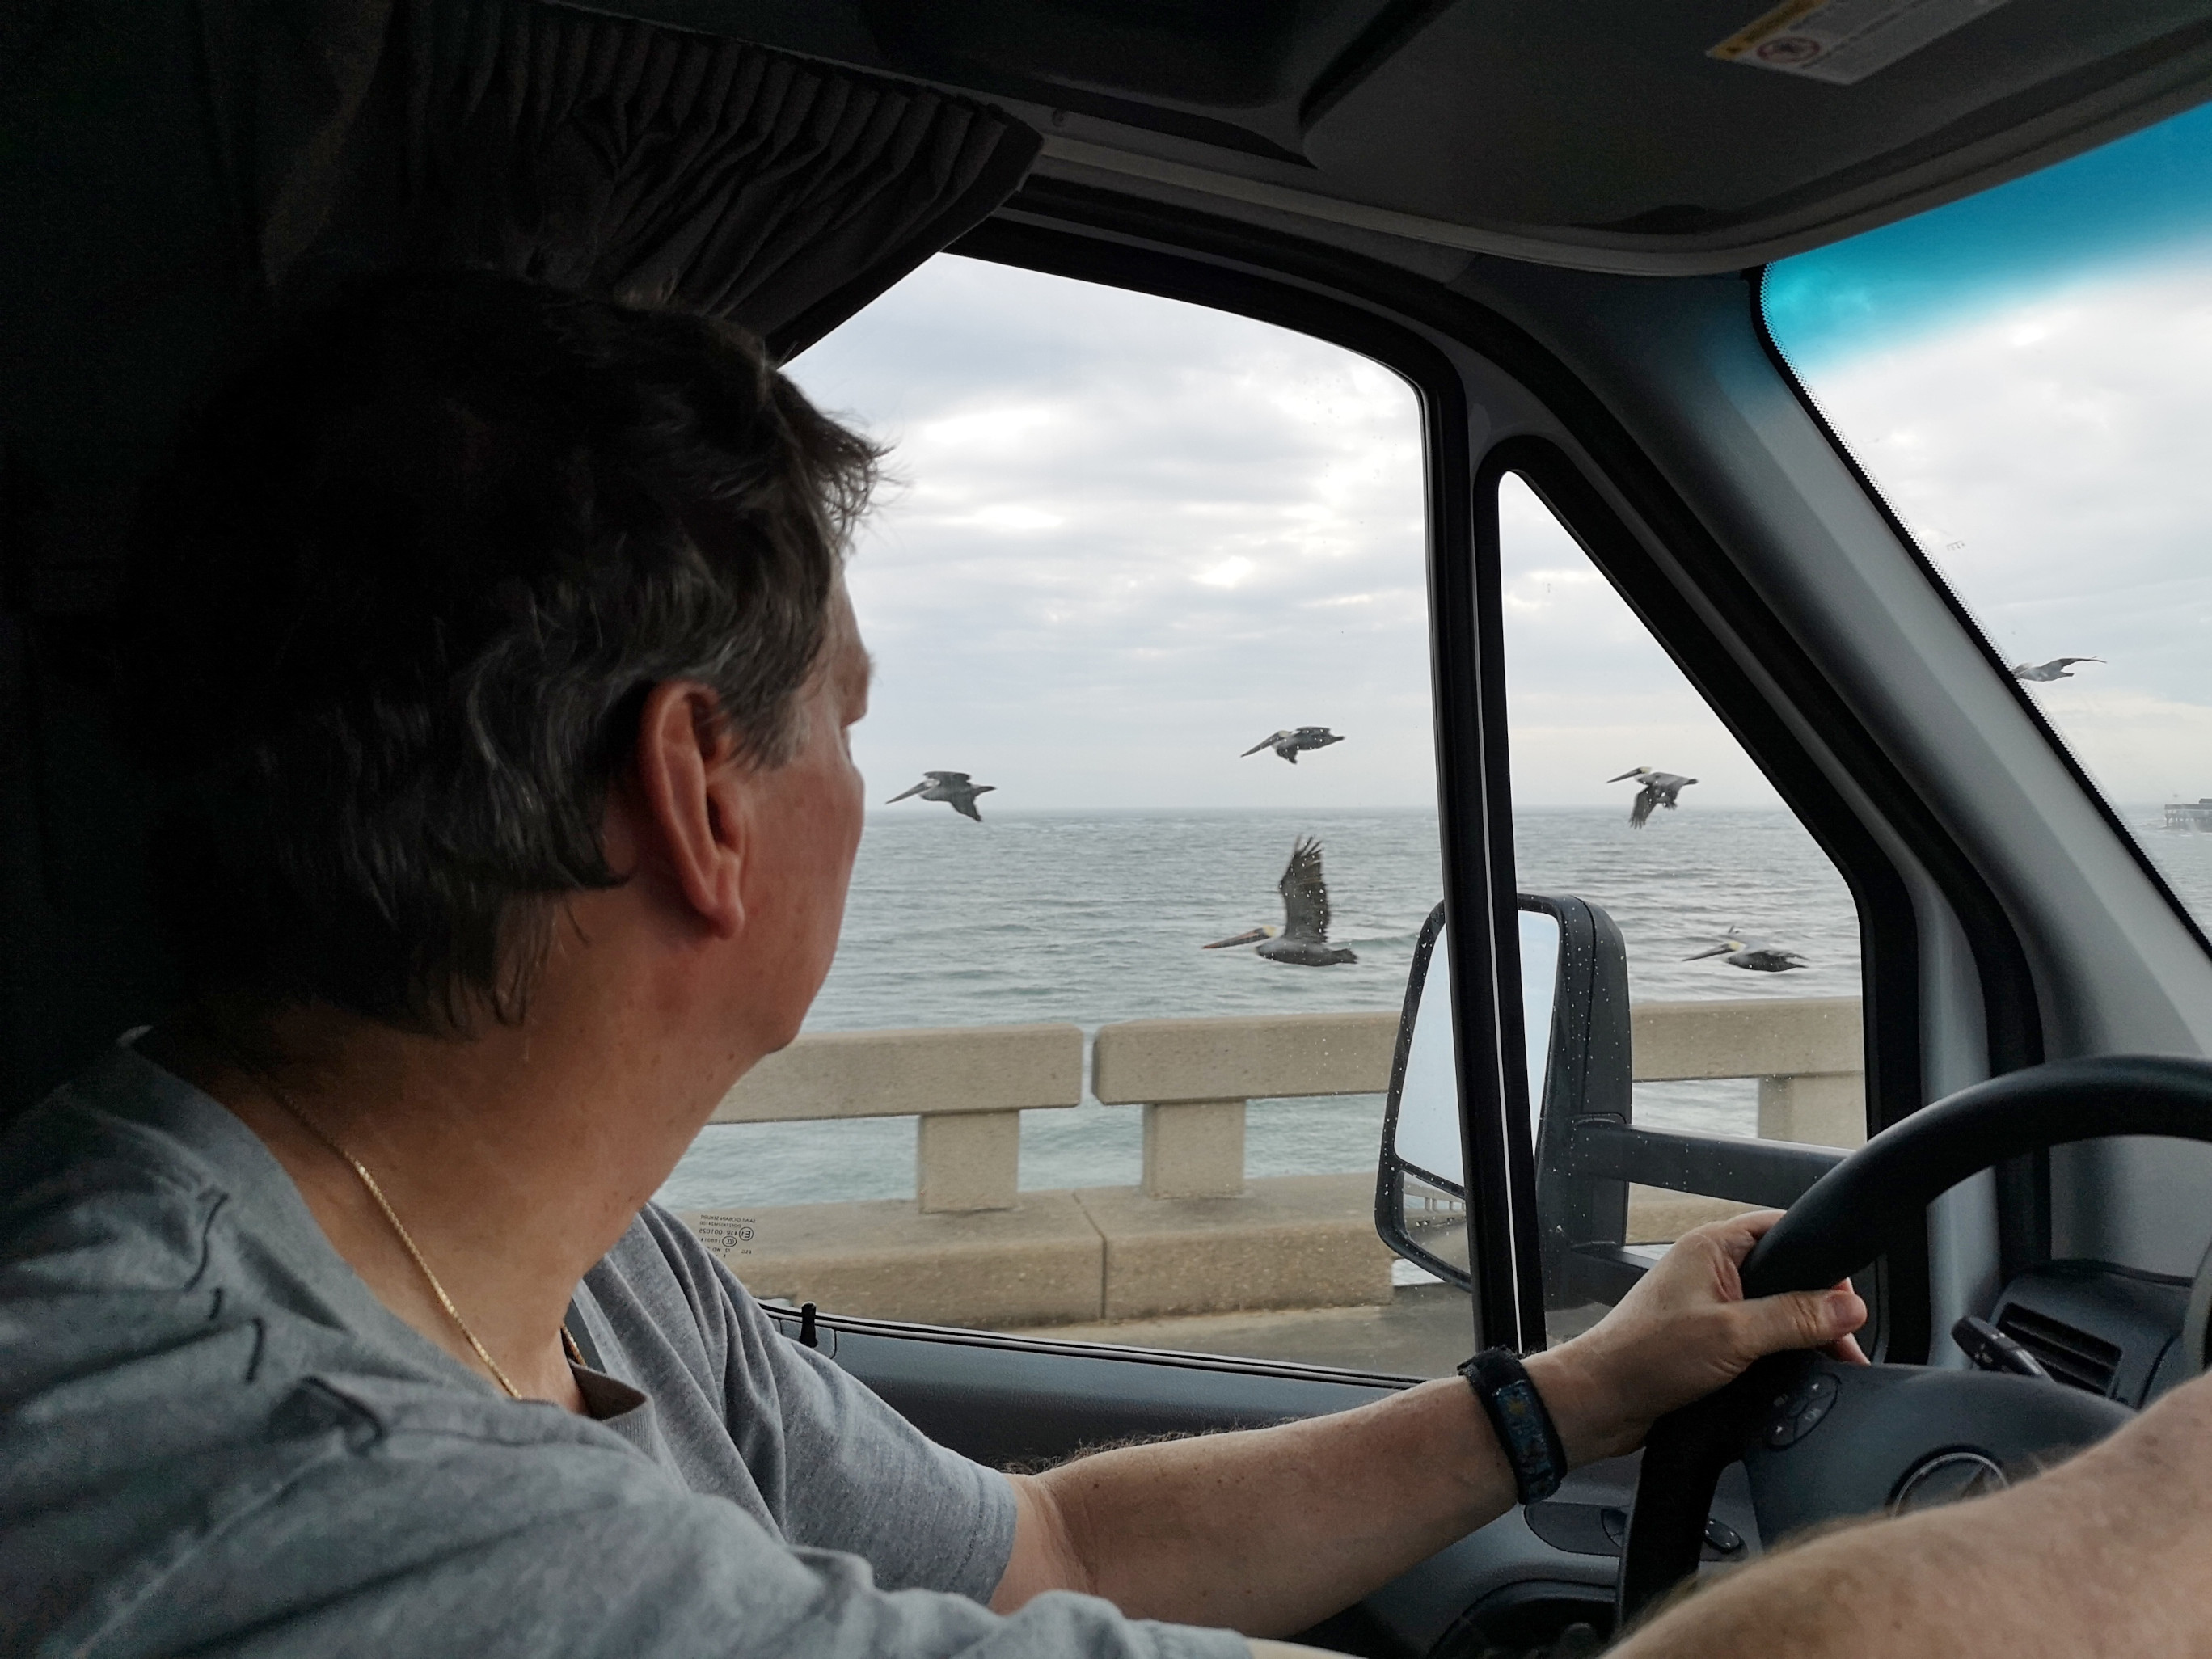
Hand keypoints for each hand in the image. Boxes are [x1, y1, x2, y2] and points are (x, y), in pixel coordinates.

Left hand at [1524, 1210, 1865, 1465]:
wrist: (1600, 1403)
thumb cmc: (1642, 1357)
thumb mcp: (1731, 1334)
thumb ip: (1793, 1317)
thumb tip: (1847, 1307)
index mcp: (1712, 1248)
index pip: (1782, 1229)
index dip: (1819, 1259)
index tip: (1847, 1296)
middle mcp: (1711, 1271)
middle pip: (1785, 1276)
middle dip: (1817, 1308)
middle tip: (1841, 1342)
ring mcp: (1711, 1307)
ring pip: (1774, 1312)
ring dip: (1799, 1336)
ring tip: (1826, 1363)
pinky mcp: (1709, 1341)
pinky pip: (1758, 1340)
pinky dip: (1779, 1356)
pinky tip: (1793, 1376)